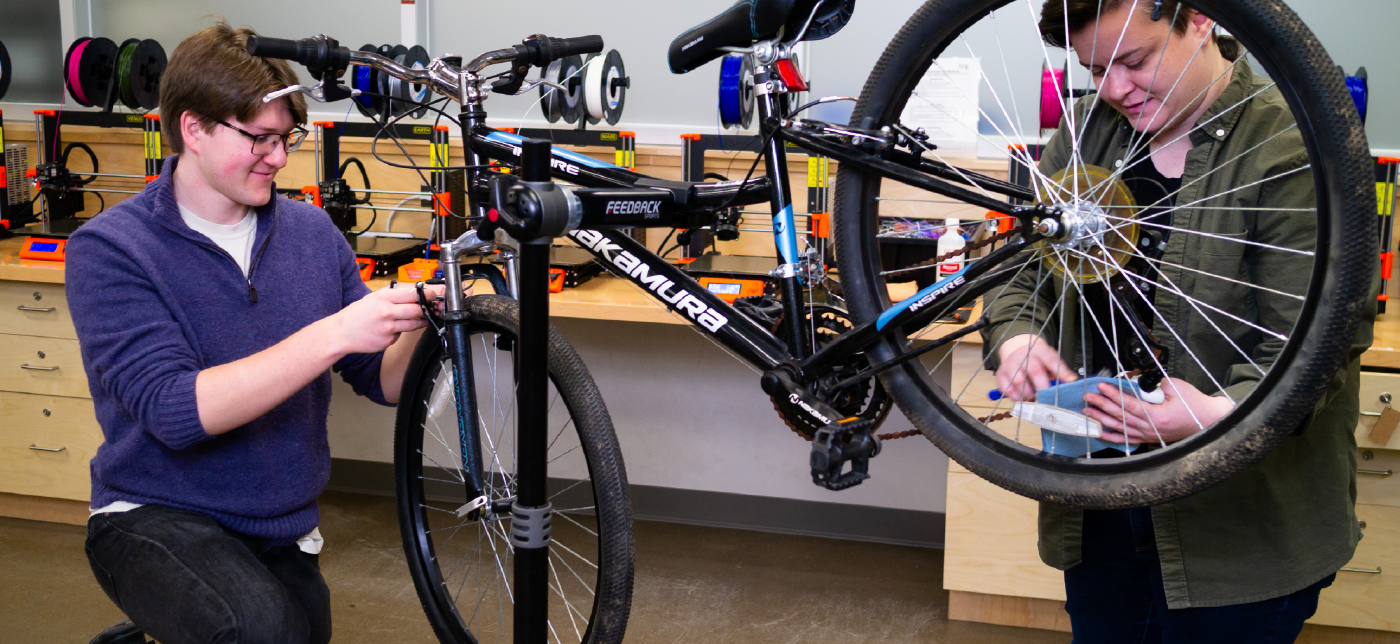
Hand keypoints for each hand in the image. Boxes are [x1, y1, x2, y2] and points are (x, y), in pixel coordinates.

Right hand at [326, 284, 444, 354]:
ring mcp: (388, 328)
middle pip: (417, 310)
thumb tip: (414, 294)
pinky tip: (390, 330)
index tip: (432, 295)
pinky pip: (401, 335)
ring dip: (421, 321)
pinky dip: (400, 332)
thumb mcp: (372, 298)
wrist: (341, 333)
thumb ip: (392, 296)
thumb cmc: (356, 314)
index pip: (412, 294)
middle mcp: (387, 312)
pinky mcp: (388, 341)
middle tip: (432, 307)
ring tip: (421, 319)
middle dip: (427, 309)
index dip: (426, 294)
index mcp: (383, 298)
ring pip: (414, 324)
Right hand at [995, 334, 1077, 401]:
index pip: (1051, 359)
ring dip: (1028, 393)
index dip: (1060, 371)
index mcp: (1039, 350)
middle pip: (1034, 370)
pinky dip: (1015, 397)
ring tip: (1032, 397)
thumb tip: (1072, 382)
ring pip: (1018, 381)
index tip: (1069, 381)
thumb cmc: (1037, 359)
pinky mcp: (1000, 374)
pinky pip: (1006, 389)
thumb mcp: (1049, 359)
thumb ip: (1060, 370)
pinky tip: (1021, 398)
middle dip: (1042, 386)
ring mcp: (1010, 364)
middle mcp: (1024, 355)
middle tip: (1047, 398)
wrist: (1015, 349)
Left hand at [1083, 377, 1233, 443]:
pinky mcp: (1148, 438)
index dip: (1113, 395)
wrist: (1209, 421)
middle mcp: (1151, 429)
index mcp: (1157, 416)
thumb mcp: (1175, 387)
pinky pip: (1125, 439)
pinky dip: (1110, 435)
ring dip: (1102, 419)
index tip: (1101, 386)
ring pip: (1120, 428)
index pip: (1129, 404)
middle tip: (1088, 396)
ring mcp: (1148, 436)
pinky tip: (1098, 431)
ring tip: (1087, 411)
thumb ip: (1151, 384)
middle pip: (1121, 416)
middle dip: (1102, 404)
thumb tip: (1132, 380)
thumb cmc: (1194, 404)